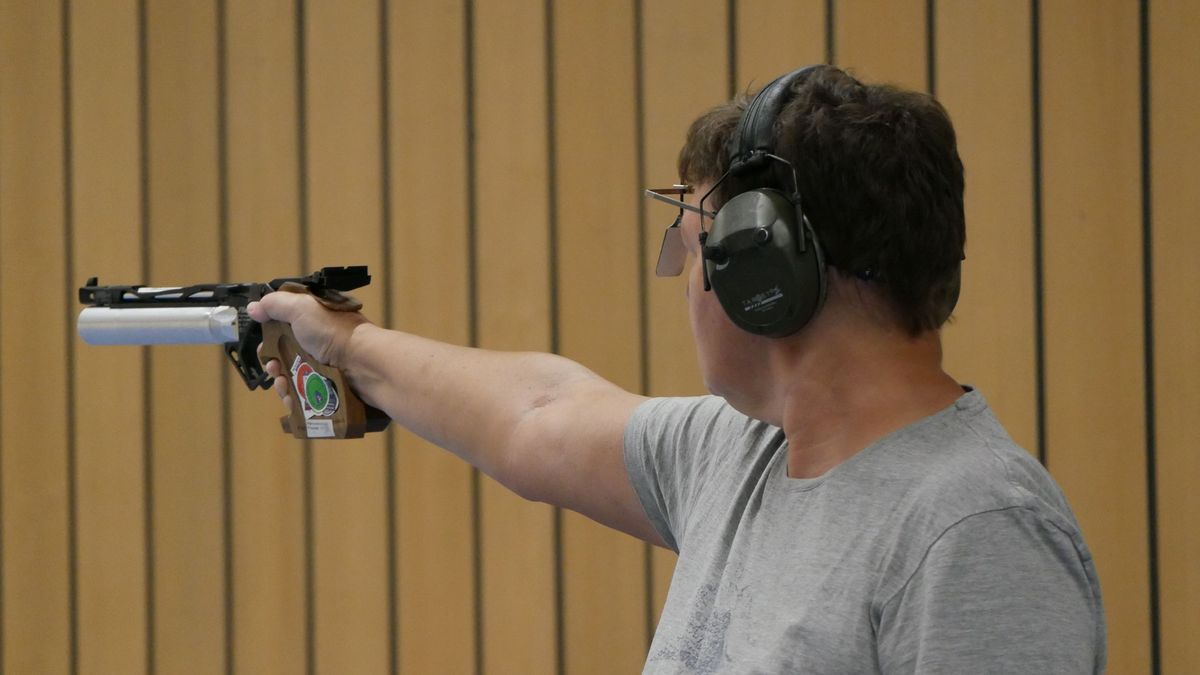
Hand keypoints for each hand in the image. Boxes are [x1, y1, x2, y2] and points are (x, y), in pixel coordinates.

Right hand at [247, 291, 370, 406]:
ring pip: (292, 378)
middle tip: (273, 366)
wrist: (364, 364)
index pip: (285, 328)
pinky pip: (304, 397)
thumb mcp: (301, 308)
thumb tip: (254, 307)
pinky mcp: (328, 390)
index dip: (271, 337)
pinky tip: (290, 397)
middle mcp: (319, 344)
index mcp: (314, 322)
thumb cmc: (334, 332)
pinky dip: (293, 398)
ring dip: (281, 382)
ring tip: (282, 383)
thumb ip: (275, 305)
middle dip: (273, 362)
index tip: (264, 344)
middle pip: (286, 356)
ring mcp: (325, 368)